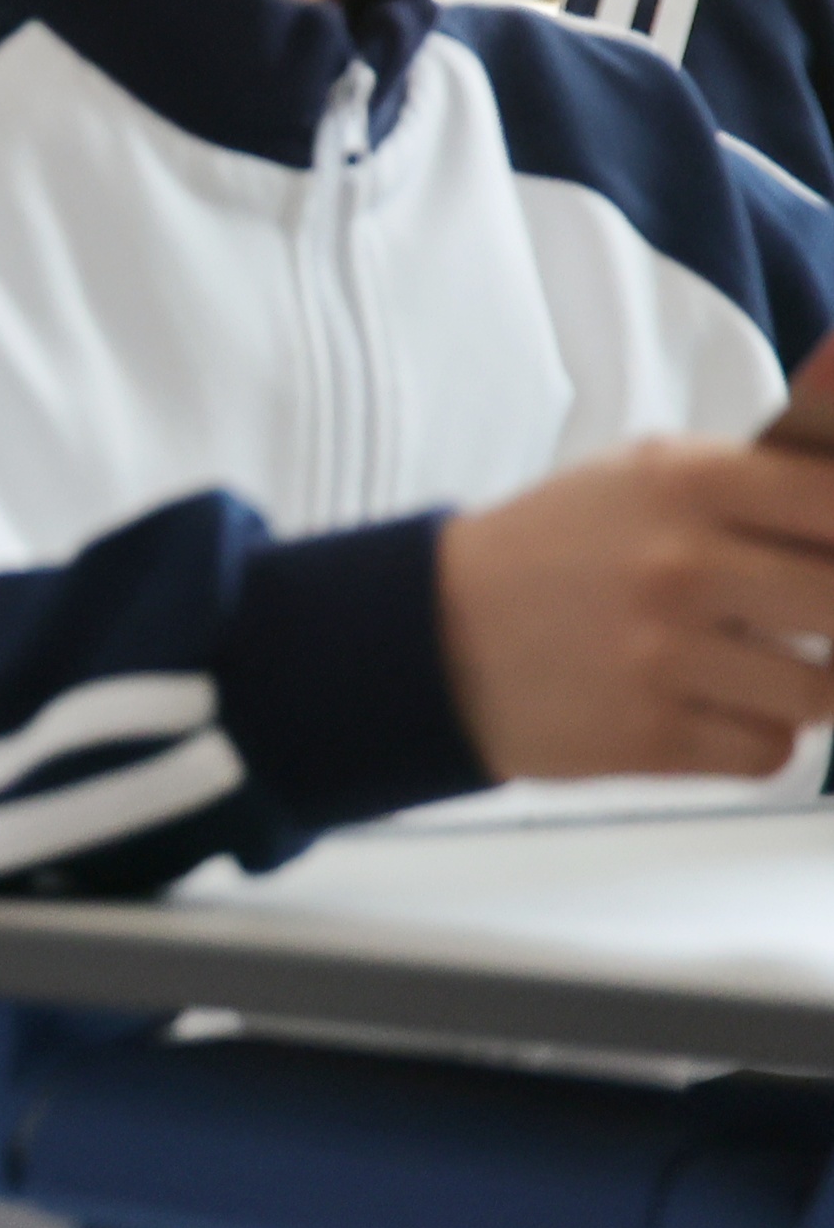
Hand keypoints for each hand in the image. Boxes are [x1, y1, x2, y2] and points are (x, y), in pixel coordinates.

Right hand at [437, 404, 833, 781]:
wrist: (433, 636)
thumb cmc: (559, 551)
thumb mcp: (641, 477)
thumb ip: (755, 480)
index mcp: (683, 481)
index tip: (832, 556)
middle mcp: (679, 564)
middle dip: (833, 621)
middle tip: (803, 620)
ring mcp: (662, 655)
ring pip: (820, 693)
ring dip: (799, 687)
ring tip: (749, 669)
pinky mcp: (650, 736)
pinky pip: (771, 751)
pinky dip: (754, 737)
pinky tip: (708, 707)